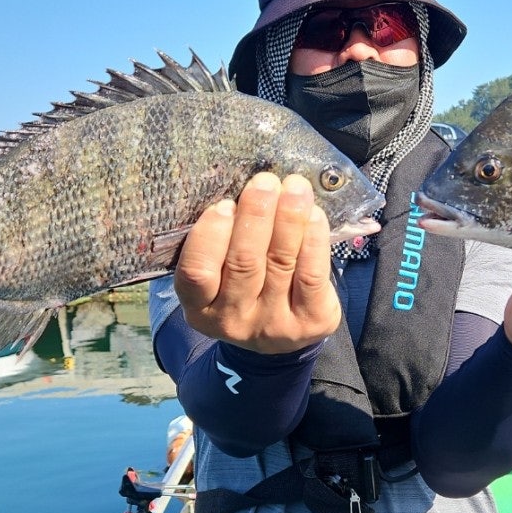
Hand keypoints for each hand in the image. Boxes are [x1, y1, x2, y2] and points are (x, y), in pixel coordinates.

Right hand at [172, 172, 340, 354]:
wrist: (280, 331)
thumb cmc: (244, 283)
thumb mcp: (221, 270)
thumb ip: (223, 239)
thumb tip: (244, 188)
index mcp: (200, 308)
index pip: (197, 272)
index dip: (210, 235)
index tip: (225, 204)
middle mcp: (233, 321)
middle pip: (244, 262)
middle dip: (256, 214)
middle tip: (265, 181)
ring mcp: (273, 325)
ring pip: (281, 262)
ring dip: (289, 217)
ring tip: (295, 187)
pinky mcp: (310, 322)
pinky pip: (312, 274)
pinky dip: (314, 239)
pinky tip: (313, 215)